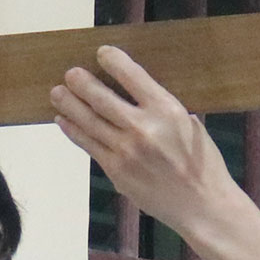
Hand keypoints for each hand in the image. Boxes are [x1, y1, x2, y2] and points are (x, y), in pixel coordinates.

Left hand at [51, 46, 240, 237]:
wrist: (201, 206)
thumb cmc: (202, 165)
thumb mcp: (190, 125)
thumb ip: (163, 109)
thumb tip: (139, 94)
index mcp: (166, 110)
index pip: (132, 75)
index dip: (112, 60)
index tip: (102, 53)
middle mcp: (143, 128)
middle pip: (101, 98)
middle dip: (81, 82)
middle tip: (70, 73)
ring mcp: (127, 151)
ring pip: (89, 121)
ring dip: (69, 105)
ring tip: (57, 92)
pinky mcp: (117, 171)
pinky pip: (89, 145)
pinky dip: (74, 131)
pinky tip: (64, 121)